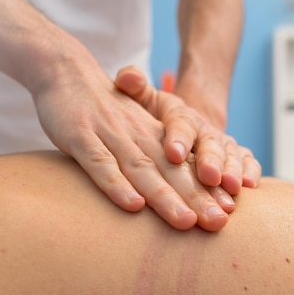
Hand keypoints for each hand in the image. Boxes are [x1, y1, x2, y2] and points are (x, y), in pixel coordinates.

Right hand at [31, 53, 232, 231]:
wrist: (66, 71)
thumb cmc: (103, 109)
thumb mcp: (134, 127)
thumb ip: (153, 155)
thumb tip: (169, 192)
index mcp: (154, 135)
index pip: (185, 165)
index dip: (206, 190)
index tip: (227, 216)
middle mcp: (138, 135)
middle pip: (171, 170)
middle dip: (197, 198)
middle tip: (219, 223)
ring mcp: (110, 134)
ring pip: (142, 169)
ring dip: (165, 197)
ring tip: (186, 222)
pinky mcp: (81, 136)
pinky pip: (100, 164)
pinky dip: (117, 185)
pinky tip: (133, 206)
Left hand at [115, 66, 260, 195]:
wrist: (186, 123)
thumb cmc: (157, 117)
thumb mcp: (143, 99)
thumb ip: (133, 87)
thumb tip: (127, 77)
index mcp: (180, 116)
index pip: (180, 123)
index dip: (179, 138)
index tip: (173, 153)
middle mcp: (204, 130)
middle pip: (210, 143)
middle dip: (212, 160)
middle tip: (209, 176)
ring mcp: (222, 144)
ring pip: (231, 154)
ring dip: (233, 170)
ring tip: (231, 186)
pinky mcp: (236, 158)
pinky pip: (248, 162)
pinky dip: (251, 172)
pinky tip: (250, 186)